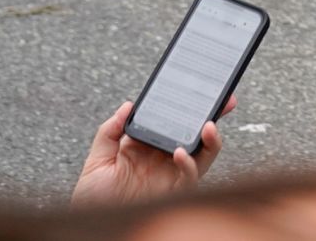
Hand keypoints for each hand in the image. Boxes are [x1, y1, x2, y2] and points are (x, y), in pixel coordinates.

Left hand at [70, 97, 235, 206]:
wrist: (90, 223)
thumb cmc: (92, 197)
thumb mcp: (97, 160)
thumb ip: (109, 132)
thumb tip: (128, 106)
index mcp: (148, 147)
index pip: (174, 124)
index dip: (190, 109)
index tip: (200, 92)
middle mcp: (164, 160)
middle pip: (196, 136)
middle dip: (213, 117)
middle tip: (224, 102)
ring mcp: (170, 176)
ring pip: (202, 155)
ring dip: (211, 140)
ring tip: (208, 126)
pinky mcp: (172, 193)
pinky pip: (189, 177)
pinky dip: (189, 164)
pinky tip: (180, 154)